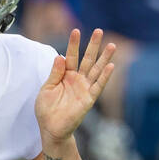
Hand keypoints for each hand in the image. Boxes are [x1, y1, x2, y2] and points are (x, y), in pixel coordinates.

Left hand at [35, 29, 115, 148]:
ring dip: (104, 58)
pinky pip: (98, 86)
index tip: (76, 31)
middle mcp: (77, 79)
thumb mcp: (46, 89)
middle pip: (87, 59)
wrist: (51, 129)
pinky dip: (104, 76)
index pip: (71, 56)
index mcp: (65, 75)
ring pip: (96, 69)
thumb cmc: (46, 109)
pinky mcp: (89, 99)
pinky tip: (111, 66)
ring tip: (111, 45)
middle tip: (99, 30)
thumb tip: (60, 56)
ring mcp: (84, 88)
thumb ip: (54, 74)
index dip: (74, 44)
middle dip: (93, 45)